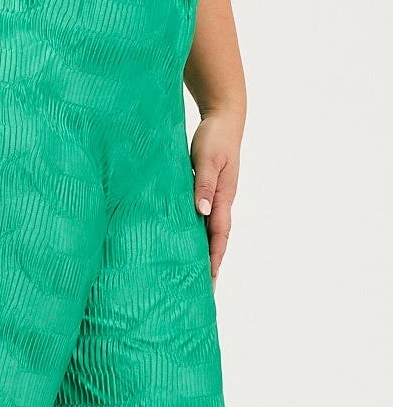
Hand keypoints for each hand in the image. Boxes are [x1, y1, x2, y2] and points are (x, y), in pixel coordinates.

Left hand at [189, 111, 241, 289]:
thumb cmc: (215, 137)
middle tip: (202, 289)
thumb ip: (204, 184)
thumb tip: (202, 212)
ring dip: (203, 248)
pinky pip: (201, 213)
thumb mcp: (208, 158)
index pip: (219, 235)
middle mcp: (221, 200)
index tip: (210, 282)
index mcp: (224, 197)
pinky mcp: (205, 186)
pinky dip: (195, 228)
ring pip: (208, 227)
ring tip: (192, 270)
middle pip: (216, 238)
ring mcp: (214, 194)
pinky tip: (184, 235)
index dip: (214, 258)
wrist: (223, 117)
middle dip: (211, 263)